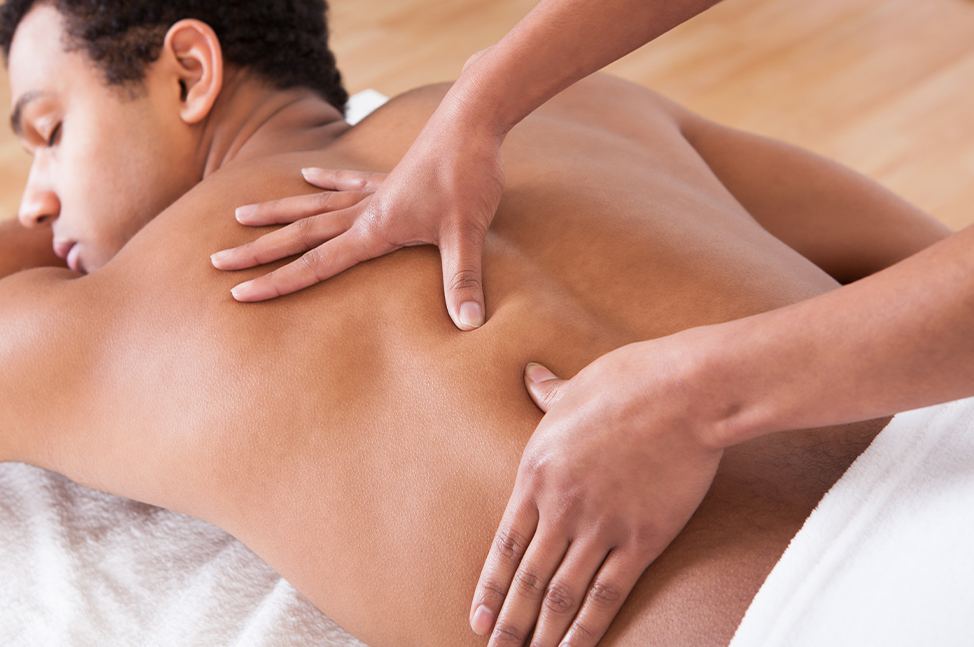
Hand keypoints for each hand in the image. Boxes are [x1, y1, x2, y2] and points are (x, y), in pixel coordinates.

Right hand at [210, 101, 504, 329]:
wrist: (473, 119)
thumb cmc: (469, 176)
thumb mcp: (468, 233)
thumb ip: (463, 279)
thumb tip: (468, 323)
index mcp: (375, 227)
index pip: (316, 262)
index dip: (278, 281)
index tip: (239, 293)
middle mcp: (365, 209)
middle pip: (302, 232)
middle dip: (260, 250)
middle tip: (218, 259)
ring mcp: (375, 190)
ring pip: (315, 205)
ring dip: (278, 212)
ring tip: (241, 214)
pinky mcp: (391, 177)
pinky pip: (348, 182)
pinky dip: (327, 182)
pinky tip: (308, 175)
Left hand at [471, 342, 723, 646]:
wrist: (683, 392)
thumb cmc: (628, 381)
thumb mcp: (575, 385)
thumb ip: (548, 394)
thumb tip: (531, 376)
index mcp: (537, 473)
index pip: (506, 544)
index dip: (490, 587)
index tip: (477, 618)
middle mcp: (562, 507)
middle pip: (530, 579)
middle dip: (510, 623)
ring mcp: (601, 526)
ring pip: (564, 594)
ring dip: (544, 635)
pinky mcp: (642, 539)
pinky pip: (609, 594)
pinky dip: (590, 628)